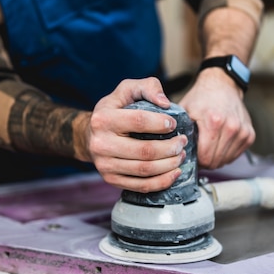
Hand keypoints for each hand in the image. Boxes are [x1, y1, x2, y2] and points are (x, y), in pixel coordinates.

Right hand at [82, 78, 187, 192]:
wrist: (91, 136)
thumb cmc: (114, 110)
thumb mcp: (127, 90)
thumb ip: (148, 87)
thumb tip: (165, 103)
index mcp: (103, 119)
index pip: (138, 121)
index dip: (160, 123)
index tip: (173, 124)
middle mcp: (101, 144)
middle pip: (144, 151)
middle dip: (170, 148)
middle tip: (182, 142)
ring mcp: (105, 165)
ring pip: (145, 170)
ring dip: (169, 165)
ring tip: (180, 156)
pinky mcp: (111, 180)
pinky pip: (141, 186)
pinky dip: (162, 181)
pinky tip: (174, 173)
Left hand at [179, 67, 254, 168]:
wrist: (222, 84)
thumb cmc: (201, 98)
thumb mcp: (184, 111)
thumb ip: (179, 130)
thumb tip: (173, 150)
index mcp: (214, 122)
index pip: (205, 157)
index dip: (196, 159)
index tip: (191, 153)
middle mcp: (232, 127)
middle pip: (215, 162)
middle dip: (205, 161)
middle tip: (198, 152)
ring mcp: (243, 132)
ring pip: (226, 161)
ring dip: (215, 158)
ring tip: (208, 146)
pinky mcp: (249, 135)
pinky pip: (235, 156)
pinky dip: (226, 154)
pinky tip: (218, 144)